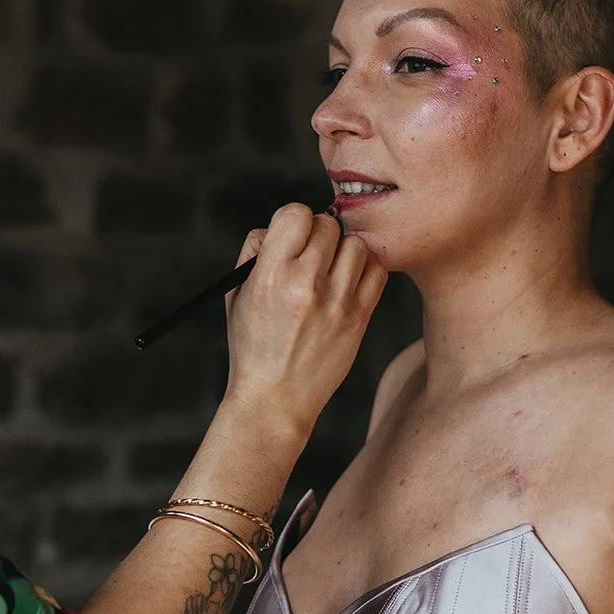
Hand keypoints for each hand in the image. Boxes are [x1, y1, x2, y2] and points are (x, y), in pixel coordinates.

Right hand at [224, 204, 385, 433]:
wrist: (275, 399)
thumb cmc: (252, 346)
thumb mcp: (237, 295)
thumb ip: (255, 252)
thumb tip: (281, 227)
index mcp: (270, 276)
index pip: (296, 213)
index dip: (293, 221)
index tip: (291, 238)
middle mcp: (305, 285)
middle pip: (329, 225)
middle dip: (318, 235)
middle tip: (311, 257)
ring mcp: (337, 302)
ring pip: (357, 244)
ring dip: (344, 251)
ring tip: (330, 271)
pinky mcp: (359, 318)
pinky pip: (377, 270)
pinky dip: (364, 269)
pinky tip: (348, 283)